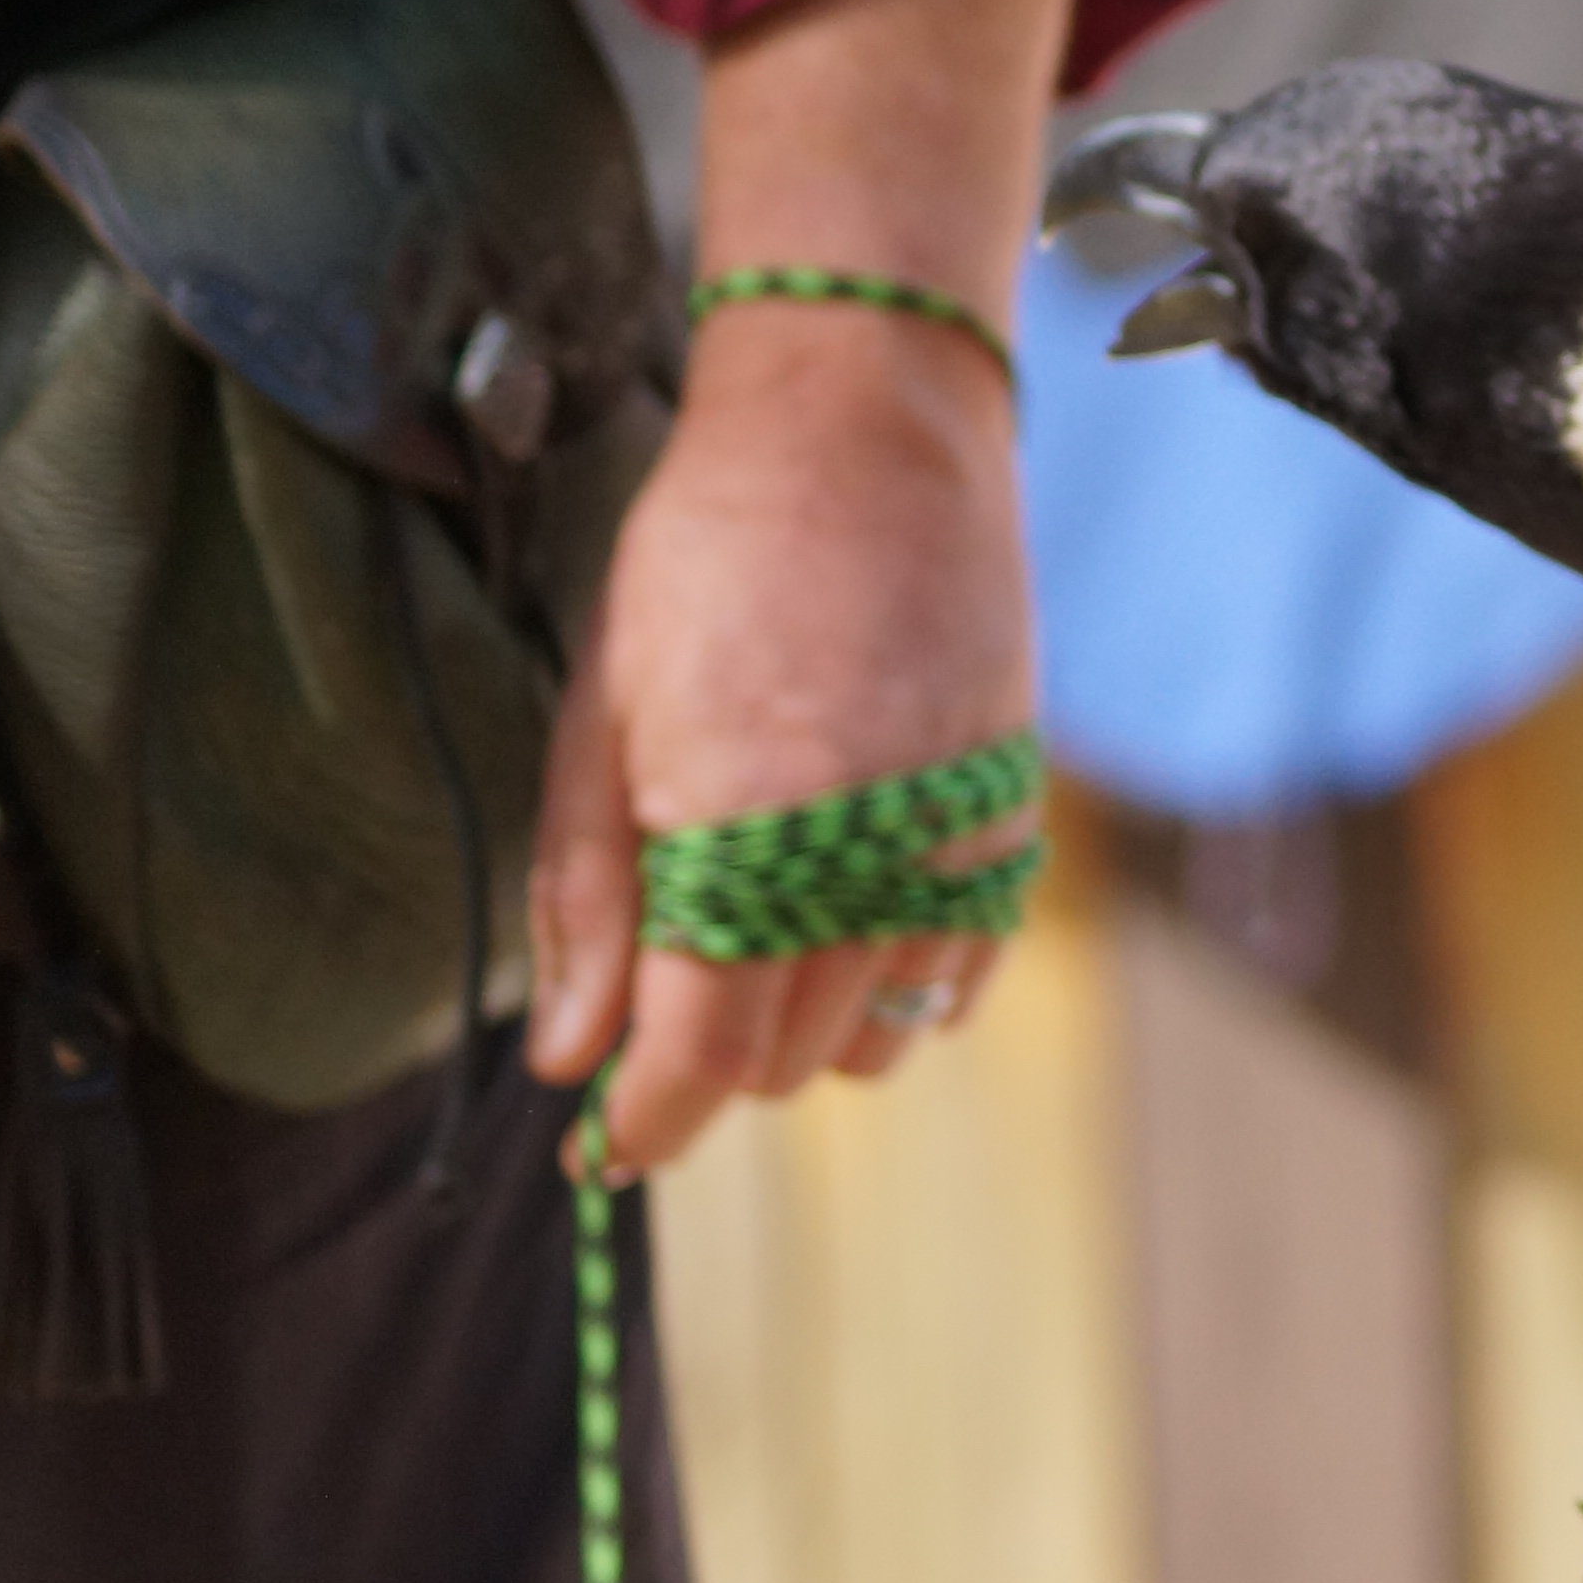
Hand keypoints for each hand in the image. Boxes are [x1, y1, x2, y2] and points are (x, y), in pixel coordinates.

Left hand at [521, 0, 1077, 1175]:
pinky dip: (903, 984)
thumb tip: (568, 1063)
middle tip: (652, 1006)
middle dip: (708, 1060)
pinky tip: (843, 926)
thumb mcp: (600, 716)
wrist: (871, 432)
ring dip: (806, 1029)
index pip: (701, 1054)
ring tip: (748, 946)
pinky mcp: (1014, 813)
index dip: (644, 1125)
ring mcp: (958, 836)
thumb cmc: (708, 558)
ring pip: (884, 1030)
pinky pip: (967, 967)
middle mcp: (870, 851)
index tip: (603, 1149)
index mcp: (748, 827)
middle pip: (788, 1056)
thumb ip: (587, 897)